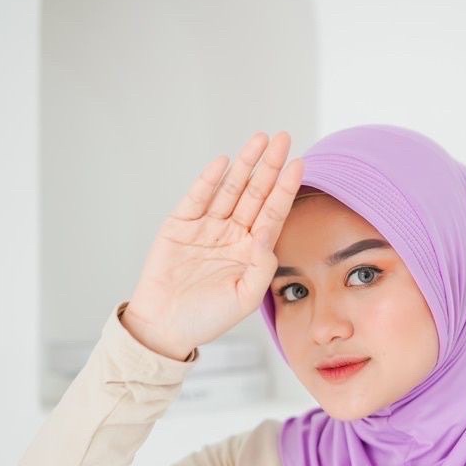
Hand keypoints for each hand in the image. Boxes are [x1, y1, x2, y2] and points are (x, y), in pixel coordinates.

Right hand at [122, 130, 302, 358]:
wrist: (166, 326)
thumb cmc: (208, 317)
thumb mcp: (244, 298)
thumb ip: (262, 267)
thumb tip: (267, 235)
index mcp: (251, 250)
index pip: (273, 214)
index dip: (285, 189)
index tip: (299, 165)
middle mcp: (231, 234)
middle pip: (255, 194)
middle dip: (269, 167)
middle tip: (283, 138)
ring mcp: (206, 227)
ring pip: (229, 190)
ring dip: (244, 165)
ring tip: (259, 140)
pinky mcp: (180, 225)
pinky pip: (197, 198)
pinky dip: (209, 180)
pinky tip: (223, 162)